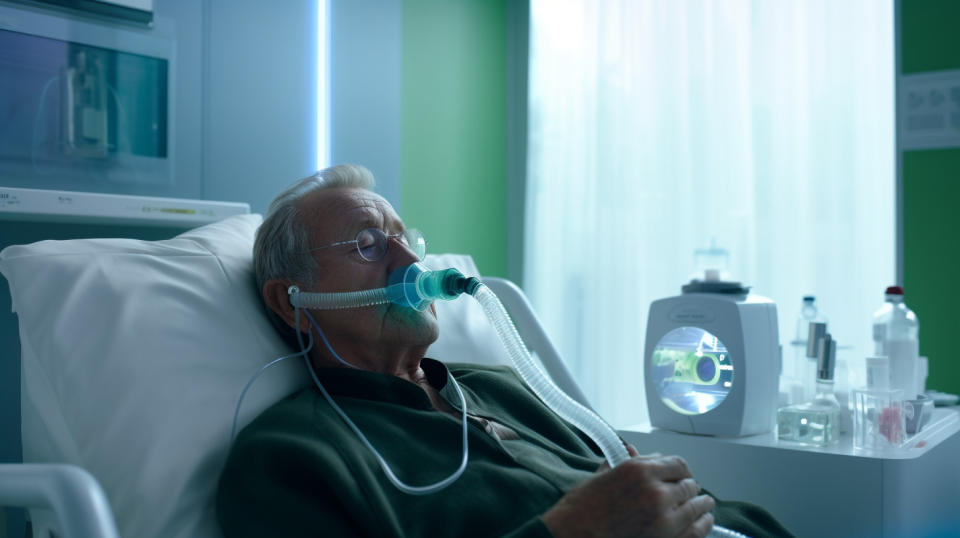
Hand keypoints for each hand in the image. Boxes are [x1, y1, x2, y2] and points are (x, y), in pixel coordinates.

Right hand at [541, 447, 713, 537]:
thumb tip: (634, 451)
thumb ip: (624, 463)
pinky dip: (703, 524)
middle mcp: (656, 491)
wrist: (573, 536)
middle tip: (692, 490)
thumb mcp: (601, 477)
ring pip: (696, 506)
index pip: (677, 464)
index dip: (681, 469)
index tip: (681, 474)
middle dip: (690, 487)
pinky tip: (705, 520)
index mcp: (639, 470)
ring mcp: (664, 519)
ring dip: (701, 504)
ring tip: (705, 504)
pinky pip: (696, 530)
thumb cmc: (581, 509)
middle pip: (688, 485)